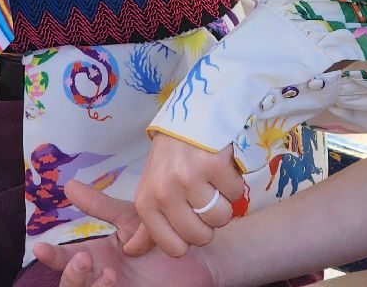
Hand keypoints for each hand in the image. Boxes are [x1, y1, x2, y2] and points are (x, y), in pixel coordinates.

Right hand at [32, 180, 214, 286]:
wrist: (198, 254)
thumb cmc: (161, 234)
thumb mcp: (129, 218)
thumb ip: (100, 206)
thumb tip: (67, 185)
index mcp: (97, 257)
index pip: (66, 258)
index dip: (52, 256)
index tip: (40, 247)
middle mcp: (100, 277)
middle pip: (70, 285)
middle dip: (70, 276)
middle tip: (84, 258)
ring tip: (110, 272)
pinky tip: (115, 280)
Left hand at [125, 133, 242, 256]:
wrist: (189, 114)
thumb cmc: (170, 156)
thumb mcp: (151, 188)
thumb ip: (146, 225)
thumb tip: (130, 252)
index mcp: (147, 202)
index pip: (175, 248)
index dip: (189, 236)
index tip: (189, 216)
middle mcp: (165, 192)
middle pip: (202, 237)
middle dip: (208, 221)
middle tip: (204, 196)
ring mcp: (190, 177)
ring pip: (221, 218)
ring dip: (224, 202)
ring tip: (213, 181)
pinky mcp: (215, 163)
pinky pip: (236, 194)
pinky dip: (234, 183)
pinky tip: (222, 167)